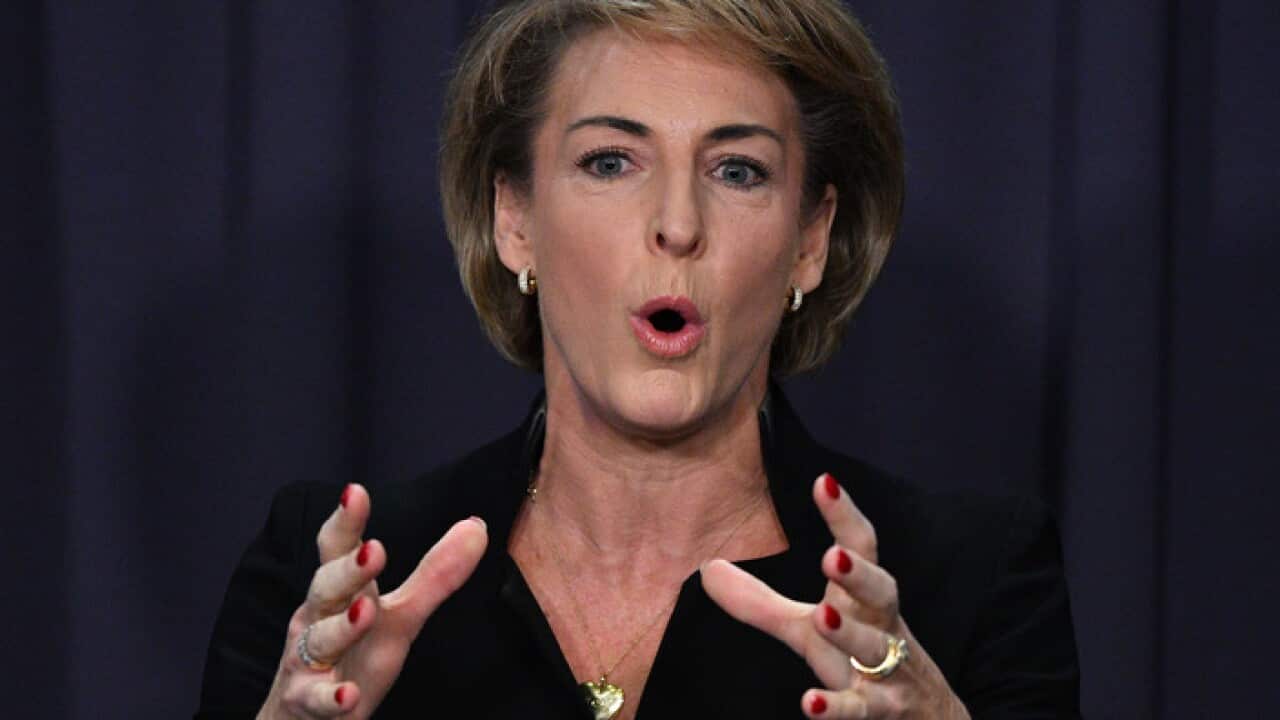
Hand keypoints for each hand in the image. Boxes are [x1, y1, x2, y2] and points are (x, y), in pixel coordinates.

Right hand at [257, 484, 487, 718]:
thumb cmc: (352, 658)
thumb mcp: (399, 617)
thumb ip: (435, 575)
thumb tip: (477, 526)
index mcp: (339, 593)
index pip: (337, 551)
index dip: (345, 522)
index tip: (356, 491)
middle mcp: (318, 619)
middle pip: (325, 588)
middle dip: (347, 570)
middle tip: (373, 551)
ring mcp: (307, 662)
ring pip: (319, 640)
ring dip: (342, 627)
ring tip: (366, 612)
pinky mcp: (305, 704)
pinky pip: (315, 700)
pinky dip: (330, 697)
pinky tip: (348, 695)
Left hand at [701, 473, 968, 718]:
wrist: (928, 719)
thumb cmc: (862, 664)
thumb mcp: (807, 633)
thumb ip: (760, 604)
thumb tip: (708, 570)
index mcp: (864, 598)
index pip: (861, 548)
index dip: (844, 515)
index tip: (824, 481)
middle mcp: (881, 627)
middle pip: (882, 592)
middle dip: (860, 575)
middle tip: (834, 555)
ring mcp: (888, 672)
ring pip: (874, 648)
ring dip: (850, 632)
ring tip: (822, 615)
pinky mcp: (883, 713)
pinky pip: (861, 710)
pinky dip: (837, 708)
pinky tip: (810, 702)